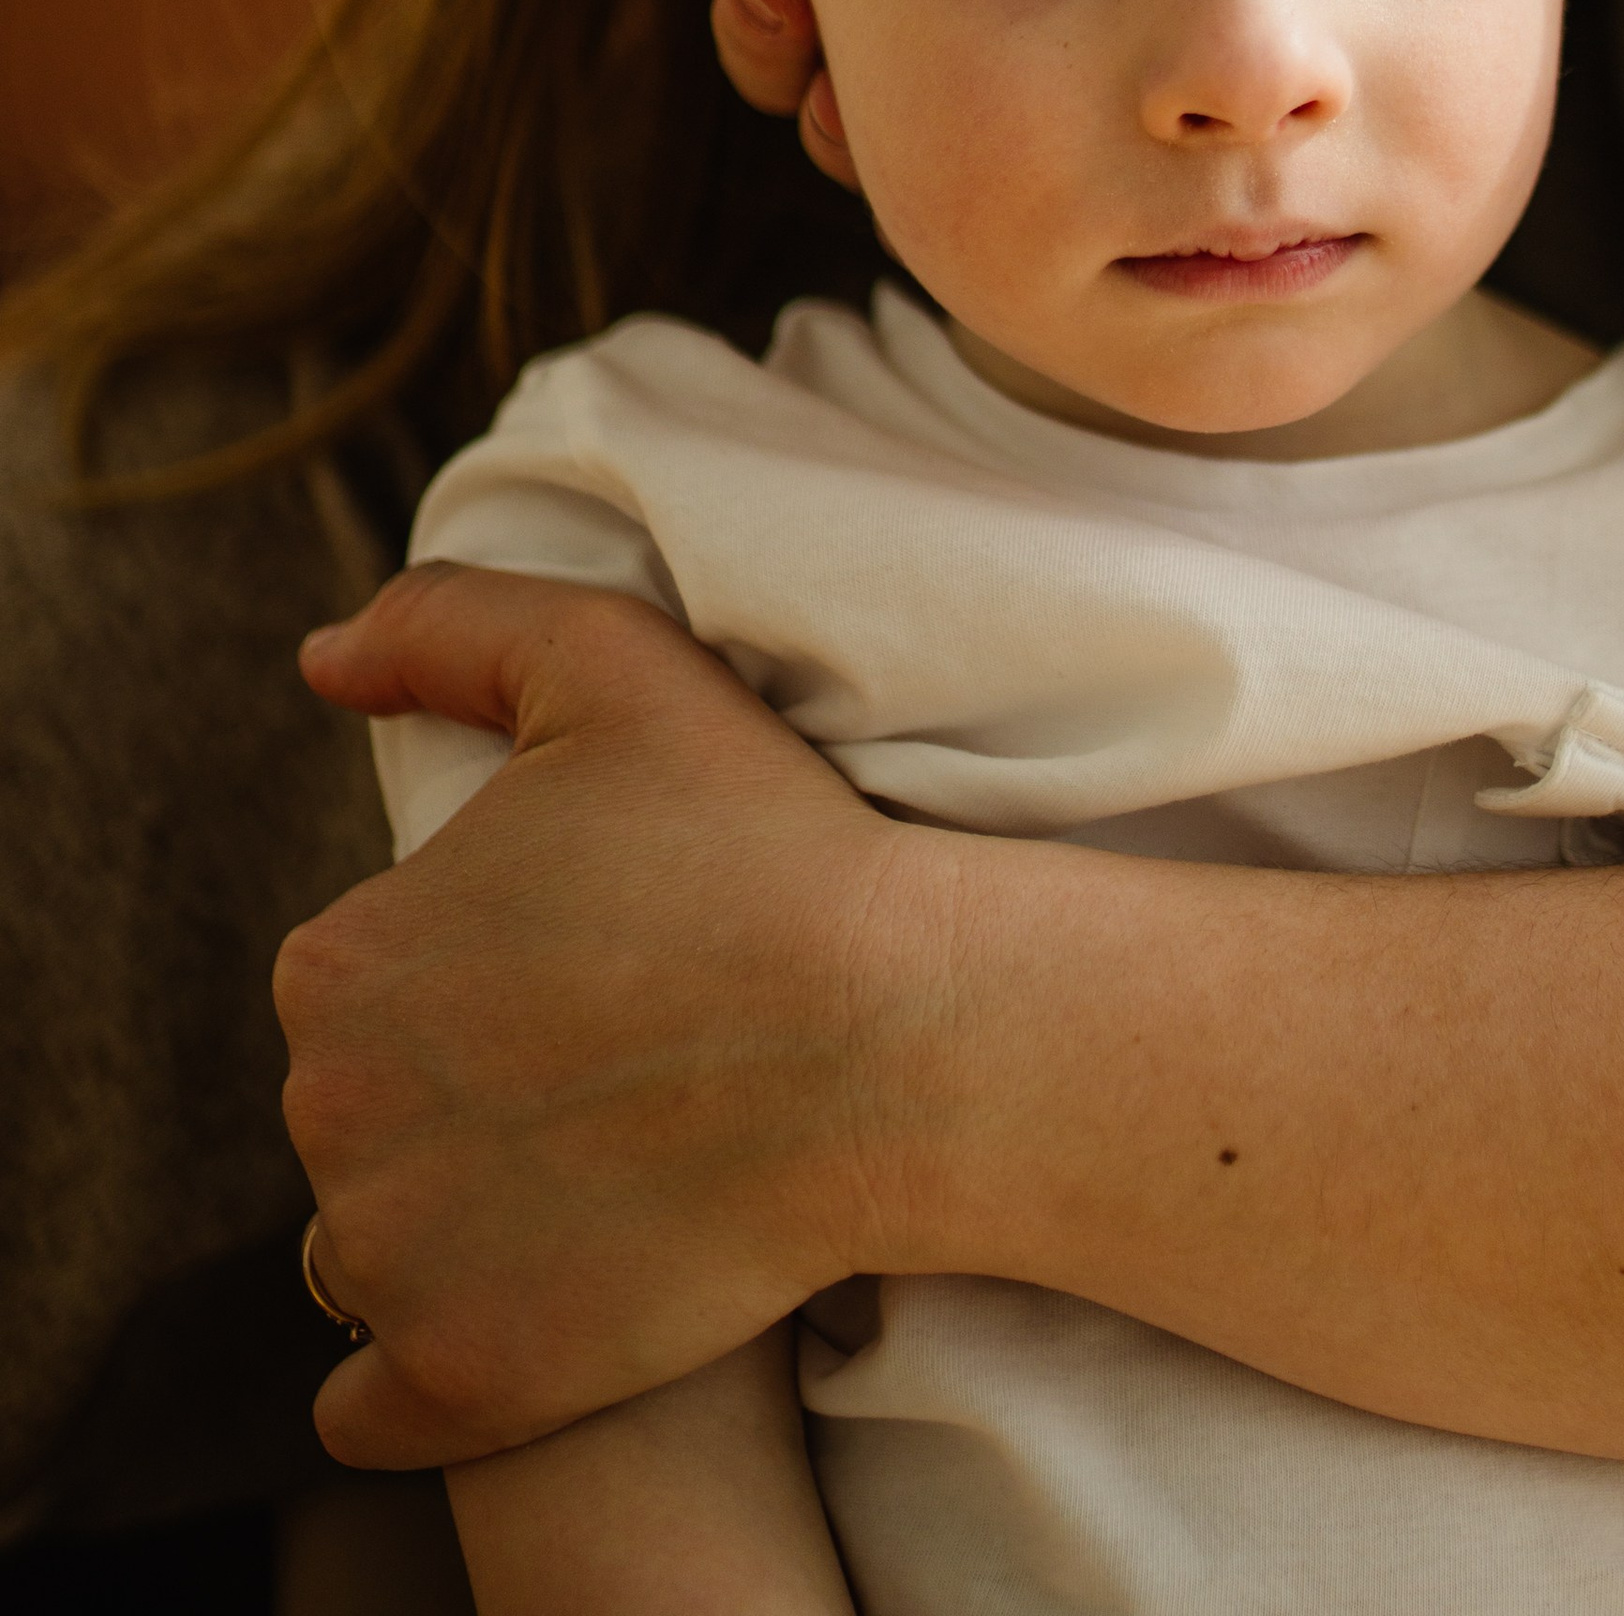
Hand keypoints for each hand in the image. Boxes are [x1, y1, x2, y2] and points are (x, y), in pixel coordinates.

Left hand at [281, 565, 961, 1469]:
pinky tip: (533, 1302)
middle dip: (465, 1087)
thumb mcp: (611, 665)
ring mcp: (394, 1263)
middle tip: (616, 1059)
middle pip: (371, 1108)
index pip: (369, 975)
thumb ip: (448, 624)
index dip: (482, 962)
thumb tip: (321, 659)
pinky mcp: (466, 1380)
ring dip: (461, 1218)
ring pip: (382, 1241)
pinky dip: (428, 1368)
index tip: (592, 960)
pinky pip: (380, 1402)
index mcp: (342, 959)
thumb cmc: (765, 845)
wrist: (898, 1038)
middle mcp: (330, 1117)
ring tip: (609, 1167)